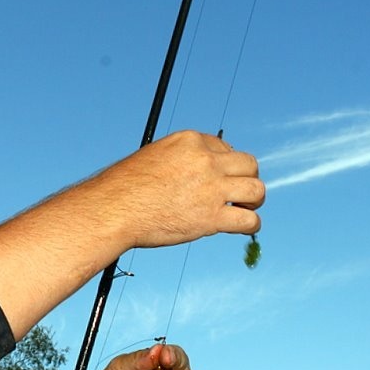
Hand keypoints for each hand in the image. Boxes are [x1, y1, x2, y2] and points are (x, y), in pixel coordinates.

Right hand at [98, 130, 263, 248]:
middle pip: (248, 164)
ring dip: (254, 200)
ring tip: (245, 209)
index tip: (219, 178)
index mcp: (190, 141)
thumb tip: (193, 177)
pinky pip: (248, 220)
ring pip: (256, 189)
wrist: (113, 210)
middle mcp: (205, 160)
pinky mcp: (211, 217)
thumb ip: (179, 162)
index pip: (224, 147)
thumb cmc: (123, 188)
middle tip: (237, 193)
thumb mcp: (153, 158)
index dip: (225, 165)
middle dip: (246, 178)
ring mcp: (211, 188)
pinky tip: (243, 228)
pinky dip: (250, 225)